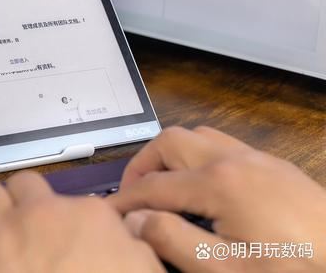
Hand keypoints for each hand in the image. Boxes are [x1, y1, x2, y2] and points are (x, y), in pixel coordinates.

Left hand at [0, 171, 165, 272]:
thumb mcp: (145, 272)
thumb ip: (132, 248)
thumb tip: (125, 237)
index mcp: (88, 217)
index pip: (73, 198)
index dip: (68, 216)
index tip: (67, 232)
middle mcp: (42, 216)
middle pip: (22, 183)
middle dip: (22, 199)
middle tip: (26, 222)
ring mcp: (4, 235)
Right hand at [109, 126, 325, 272]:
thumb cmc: (287, 271)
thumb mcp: (224, 271)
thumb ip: (172, 241)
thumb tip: (134, 219)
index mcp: (217, 183)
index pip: (153, 185)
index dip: (124, 200)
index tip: (107, 214)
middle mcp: (234, 159)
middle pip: (170, 142)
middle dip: (143, 165)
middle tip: (132, 196)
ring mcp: (258, 158)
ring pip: (198, 136)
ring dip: (172, 156)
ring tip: (164, 187)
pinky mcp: (276, 167)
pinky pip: (224, 145)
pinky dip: (199, 157)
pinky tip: (205, 188)